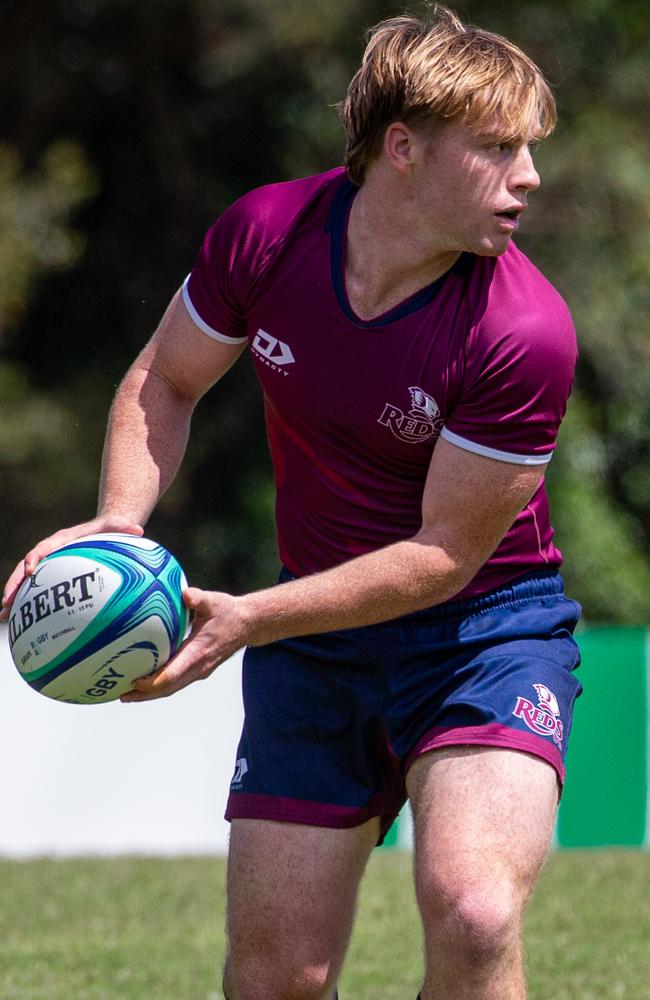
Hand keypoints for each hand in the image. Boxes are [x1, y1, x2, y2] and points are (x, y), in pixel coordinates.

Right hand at [0, 515, 143, 620]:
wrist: (106, 530)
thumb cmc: (111, 529)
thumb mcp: (119, 526)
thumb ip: (126, 527)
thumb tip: (139, 530)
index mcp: (62, 540)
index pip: (44, 548)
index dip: (35, 558)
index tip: (30, 571)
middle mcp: (51, 552)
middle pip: (26, 567)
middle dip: (14, 584)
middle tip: (6, 602)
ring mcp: (50, 565)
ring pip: (27, 582)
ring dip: (14, 598)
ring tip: (4, 617)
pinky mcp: (54, 576)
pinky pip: (39, 591)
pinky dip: (30, 605)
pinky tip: (25, 626)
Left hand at [121, 587, 250, 701]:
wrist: (248, 624)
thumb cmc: (228, 612)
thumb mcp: (214, 601)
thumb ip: (198, 598)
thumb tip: (184, 594)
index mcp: (198, 653)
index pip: (172, 675)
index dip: (152, 681)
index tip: (134, 680)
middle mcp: (198, 667)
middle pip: (168, 688)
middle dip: (145, 694)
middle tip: (122, 694)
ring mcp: (200, 671)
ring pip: (172, 688)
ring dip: (151, 693)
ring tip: (128, 694)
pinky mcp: (199, 670)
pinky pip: (177, 682)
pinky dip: (160, 685)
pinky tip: (147, 681)